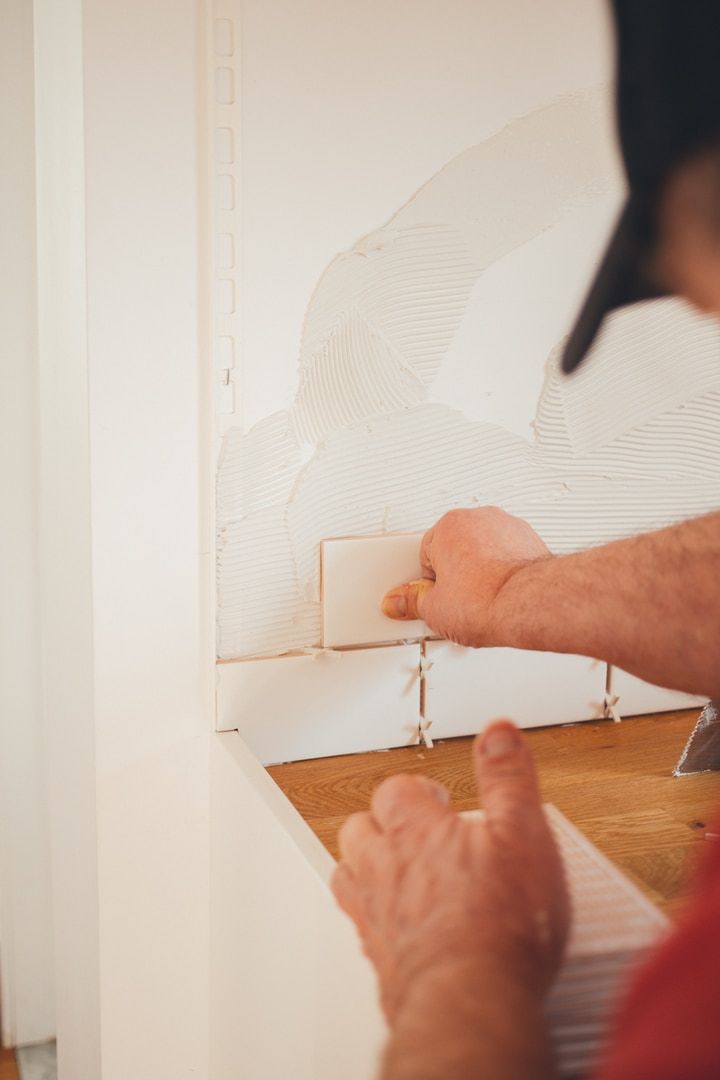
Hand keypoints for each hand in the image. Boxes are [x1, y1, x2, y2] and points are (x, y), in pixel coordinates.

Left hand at [331, 722, 569, 1026]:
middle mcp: (385, 869)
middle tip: (407, 828)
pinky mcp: (380, 961)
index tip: (435, 796)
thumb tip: (498, 732)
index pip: (395, 791)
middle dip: (379, 824)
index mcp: (416, 832)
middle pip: (358, 830)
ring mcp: (376, 916)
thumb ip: (508, 778)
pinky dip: (372, 918)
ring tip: (388, 868)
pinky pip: (361, 928)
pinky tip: (395, 928)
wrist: (472, 1002)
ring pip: (347, 876)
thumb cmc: (500, 924)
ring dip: (363, 867)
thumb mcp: (523, 833)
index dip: (414, 789)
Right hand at [381, 507, 550, 646]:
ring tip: (482, 599)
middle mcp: (479, 518)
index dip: (430, 583)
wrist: (529, 604)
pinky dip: (506, 569)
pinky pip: (509, 553)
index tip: (435, 599)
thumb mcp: (434, 609)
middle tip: (458, 601)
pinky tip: (503, 592)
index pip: (426, 555)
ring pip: (484, 549)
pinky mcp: (530, 539)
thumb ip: (411, 601)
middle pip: (455, 548)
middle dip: (456, 573)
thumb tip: (400, 601)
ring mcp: (507, 526)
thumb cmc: (487, 600)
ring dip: (481, 569)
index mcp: (448, 525)